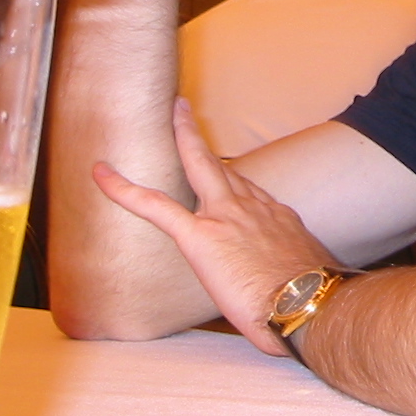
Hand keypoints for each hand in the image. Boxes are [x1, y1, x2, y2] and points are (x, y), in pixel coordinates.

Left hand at [92, 99, 338, 355]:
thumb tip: (284, 297)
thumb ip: (287, 277)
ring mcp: (226, 215)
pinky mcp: (200, 234)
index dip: (233, 182)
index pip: (250, 193)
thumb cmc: (313, 304)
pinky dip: (125, 190)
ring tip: (166, 117)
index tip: (226, 173)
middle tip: (182, 111)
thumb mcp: (306, 280)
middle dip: (198, 136)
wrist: (310, 303)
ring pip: (198, 165)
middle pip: (223, 165)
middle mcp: (252, 207)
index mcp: (277, 219)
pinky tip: (103, 175)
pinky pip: (156, 206)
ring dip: (181, 138)